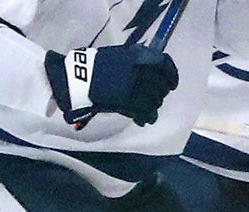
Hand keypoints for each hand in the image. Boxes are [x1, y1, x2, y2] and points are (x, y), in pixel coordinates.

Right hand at [45, 44, 178, 126]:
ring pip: (156, 100)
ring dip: (152, 106)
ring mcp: (136, 87)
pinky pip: (147, 112)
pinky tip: (141, 119)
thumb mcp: (118, 56)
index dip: (171, 75)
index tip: (171, 83)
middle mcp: (140, 71)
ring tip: (144, 108)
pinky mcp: (130, 103)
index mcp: (137, 56)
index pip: (164, 64)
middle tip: (151, 97)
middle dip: (158, 93)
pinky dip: (147, 117)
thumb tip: (150, 70)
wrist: (77, 78)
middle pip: (161, 86)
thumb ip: (135, 62)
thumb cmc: (94, 66)